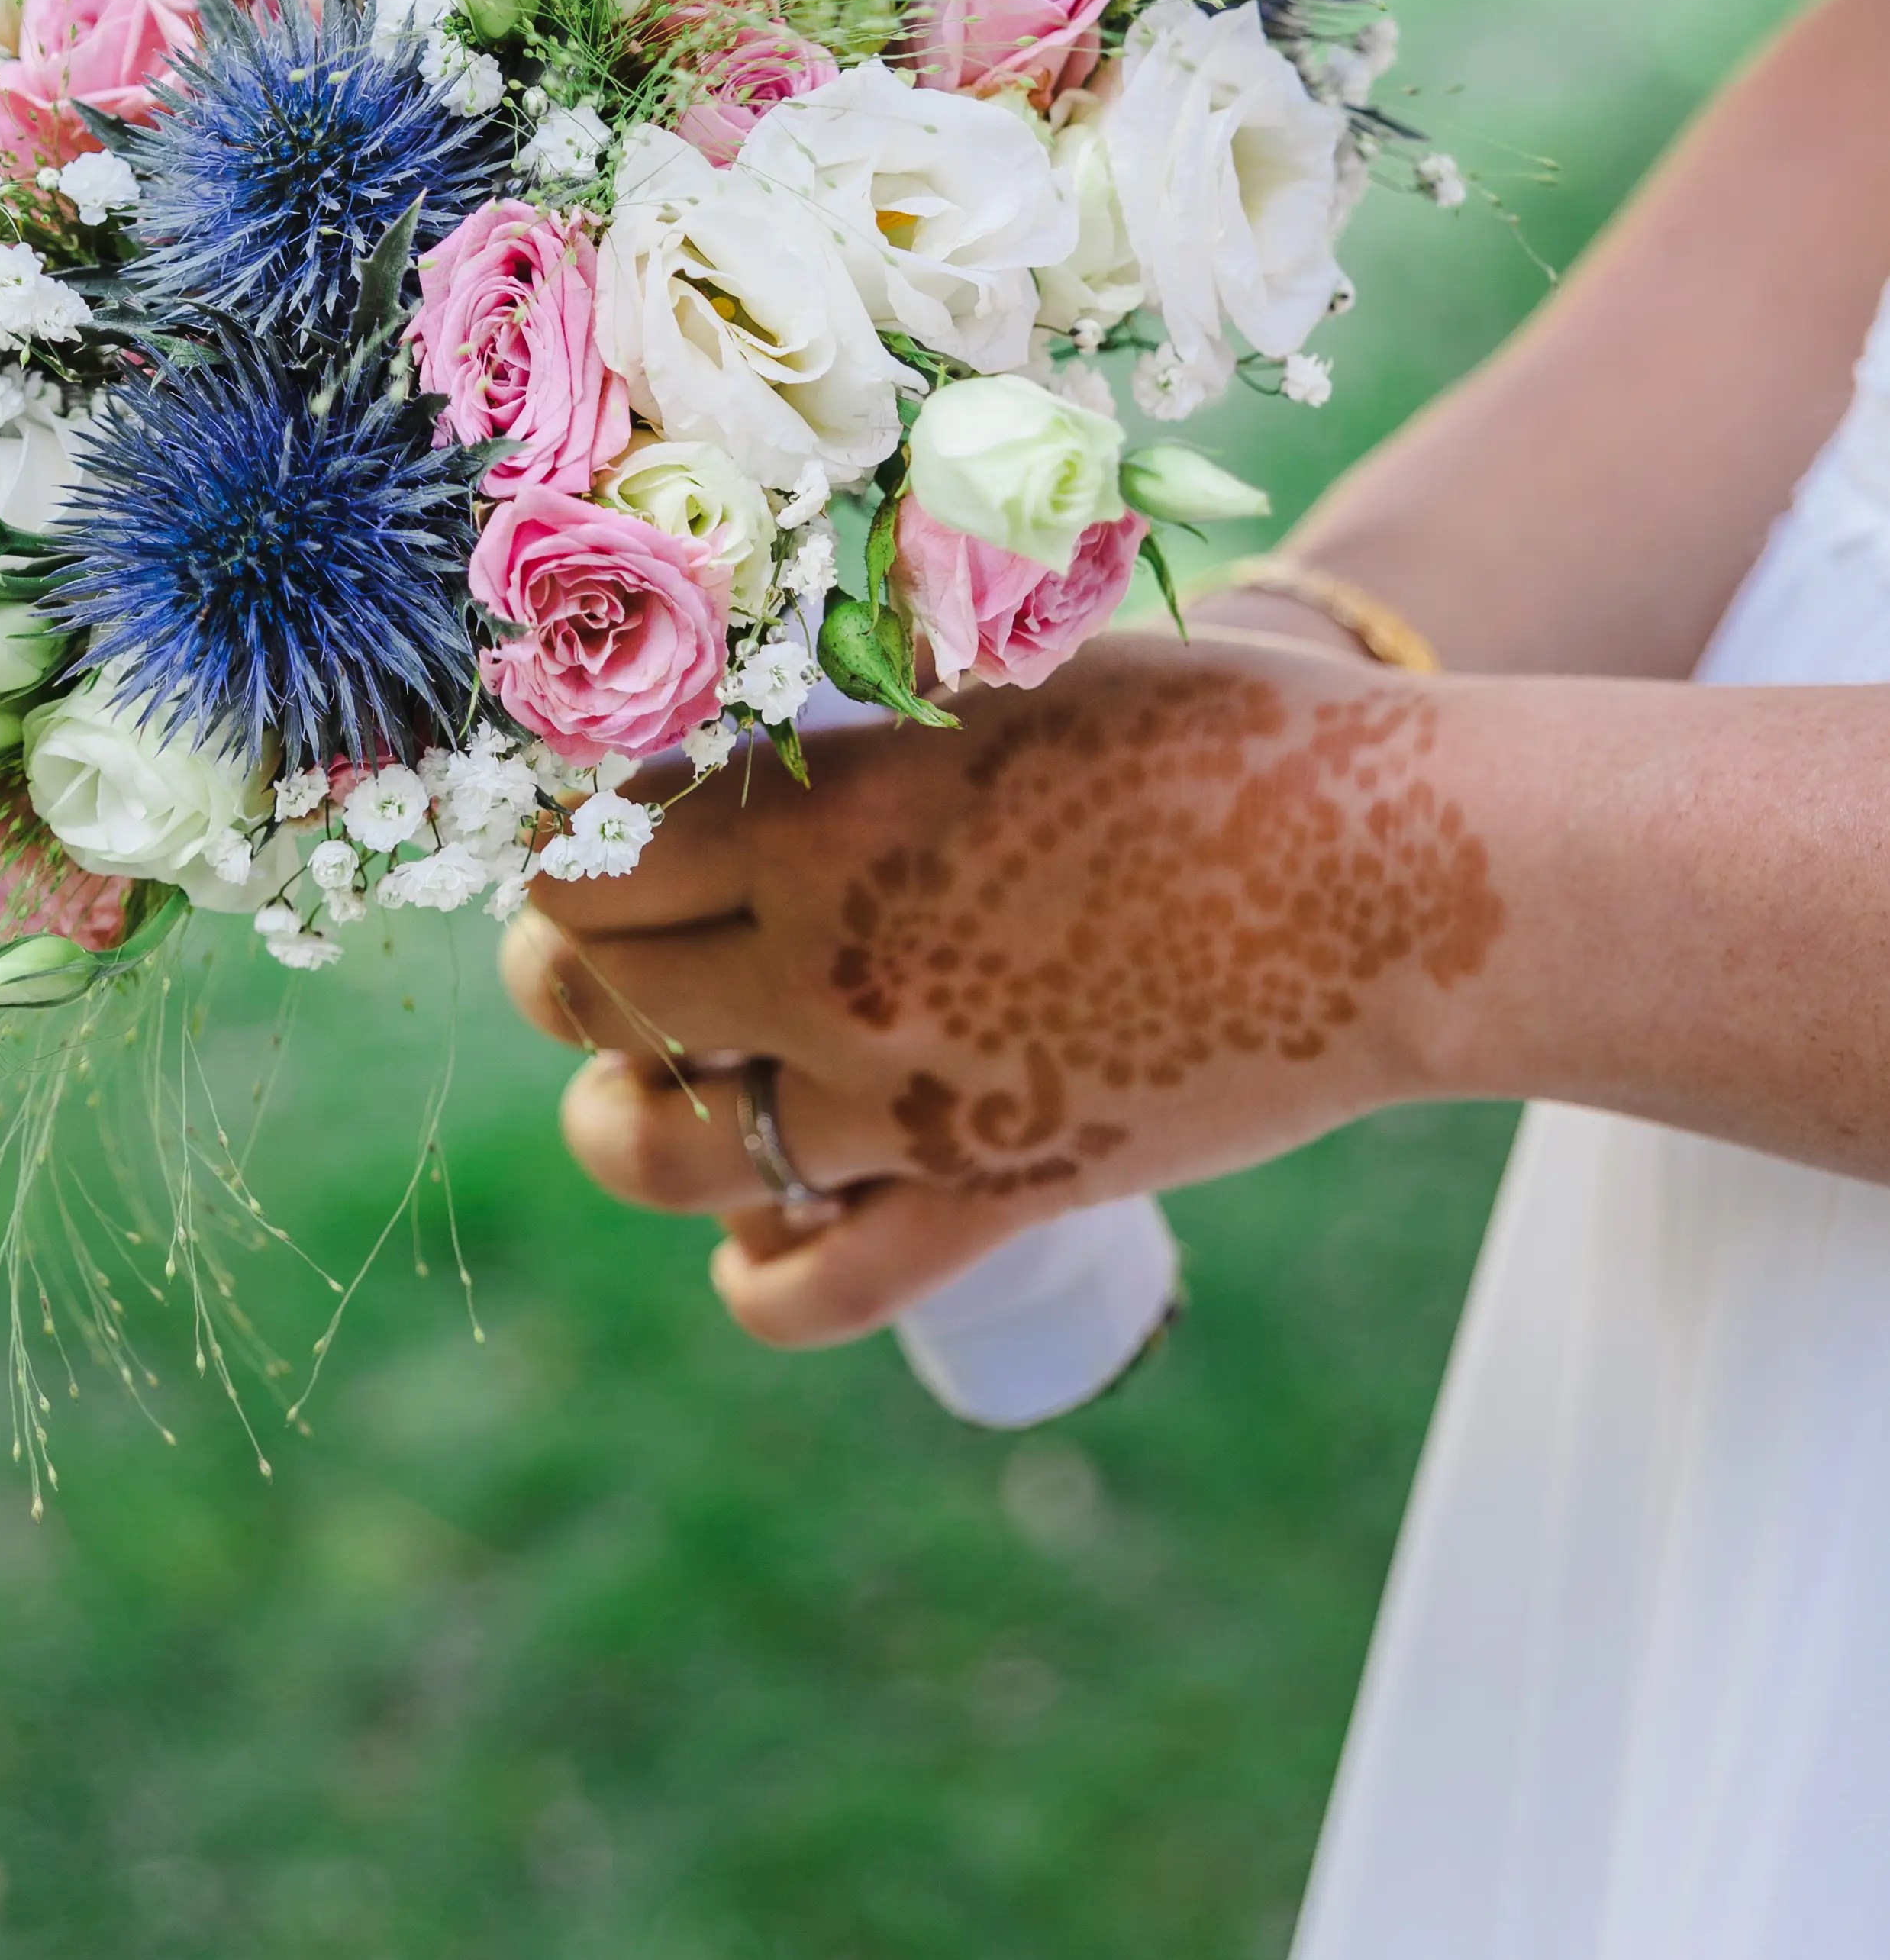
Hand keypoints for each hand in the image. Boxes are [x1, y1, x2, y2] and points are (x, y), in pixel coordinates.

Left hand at [499, 634, 1506, 1349]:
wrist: (1396, 878)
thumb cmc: (1218, 732)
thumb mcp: (1011, 672)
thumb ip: (869, 703)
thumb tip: (742, 700)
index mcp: (823, 819)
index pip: (586, 857)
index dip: (562, 847)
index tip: (588, 831)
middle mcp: (833, 967)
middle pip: (594, 997)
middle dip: (567, 968)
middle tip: (601, 943)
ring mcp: (909, 1101)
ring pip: (660, 1152)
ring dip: (619, 1119)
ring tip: (644, 1084)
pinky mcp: (997, 1199)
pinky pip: (809, 1287)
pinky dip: (751, 1275)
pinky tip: (756, 1235)